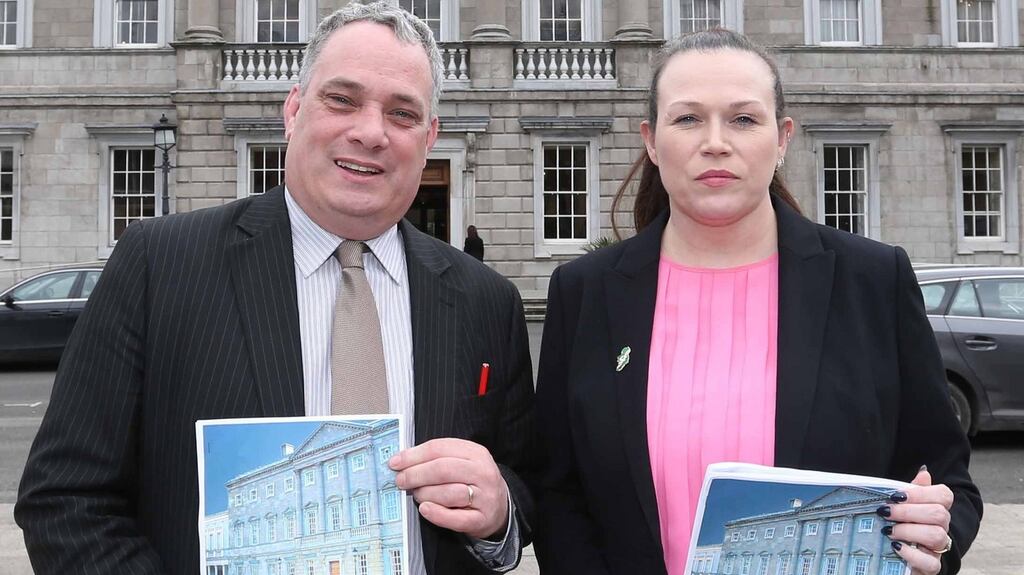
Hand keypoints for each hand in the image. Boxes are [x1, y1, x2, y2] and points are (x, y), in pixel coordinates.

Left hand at [389, 437, 509, 539]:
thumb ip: (437, 458)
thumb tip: (403, 460)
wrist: (500, 506)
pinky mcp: (481, 519)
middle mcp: (483, 472)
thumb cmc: (473, 481)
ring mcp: (484, 497)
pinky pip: (455, 518)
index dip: (414, 455)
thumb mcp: (463, 462)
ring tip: (417, 495)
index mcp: (476, 453)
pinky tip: (425, 509)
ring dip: (425, 494)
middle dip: (416, 474)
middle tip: (401, 480)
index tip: (396, 463)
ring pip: (448, 493)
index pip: (439, 448)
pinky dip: (437, 514)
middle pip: (442, 469)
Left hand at [883, 467, 953, 574]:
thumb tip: (924, 472)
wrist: (897, 556)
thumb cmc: (901, 524)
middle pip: (938, 514)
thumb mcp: (903, 505)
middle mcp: (942, 527)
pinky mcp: (932, 566)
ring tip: (888, 530)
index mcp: (937, 508)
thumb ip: (913, 490)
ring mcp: (939, 548)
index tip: (896, 495)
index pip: (943, 495)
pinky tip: (896, 547)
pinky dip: (911, 554)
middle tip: (885, 512)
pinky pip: (930, 562)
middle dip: (908, 511)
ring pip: (936, 535)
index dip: (921, 493)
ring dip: (908, 531)